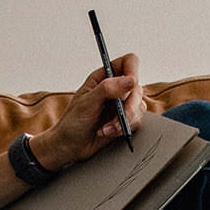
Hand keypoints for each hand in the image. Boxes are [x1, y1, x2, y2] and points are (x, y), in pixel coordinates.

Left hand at [32, 53, 146, 170]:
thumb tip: (130, 80)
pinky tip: (107, 132)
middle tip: (120, 117)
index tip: (130, 86)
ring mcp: (121, 104)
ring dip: (124, 121)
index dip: (133, 71)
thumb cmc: (72, 123)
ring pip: (139, 106)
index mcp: (103, 77)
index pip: (128, 63)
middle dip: (129, 106)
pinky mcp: (125, 119)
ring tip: (107, 128)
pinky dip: (123, 129)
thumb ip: (108, 89)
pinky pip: (136, 121)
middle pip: (137, 88)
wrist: (70, 146)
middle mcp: (115, 88)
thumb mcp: (87, 103)